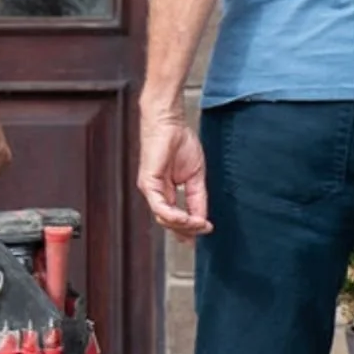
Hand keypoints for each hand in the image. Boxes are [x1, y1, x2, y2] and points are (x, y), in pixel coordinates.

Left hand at [137, 111, 212, 238]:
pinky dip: (174, 215)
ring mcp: (150, 188)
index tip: (206, 229)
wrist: (170, 124)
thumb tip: (202, 218)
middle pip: (169, 222)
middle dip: (189, 229)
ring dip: (183, 224)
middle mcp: (156, 193)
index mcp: (166, 192)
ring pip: (163, 217)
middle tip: (204, 229)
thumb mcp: (195, 177)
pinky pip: (158, 205)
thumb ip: (197, 198)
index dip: (190, 228)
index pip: (175, 218)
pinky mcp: (148, 182)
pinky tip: (187, 218)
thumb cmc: (180, 144)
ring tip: (199, 224)